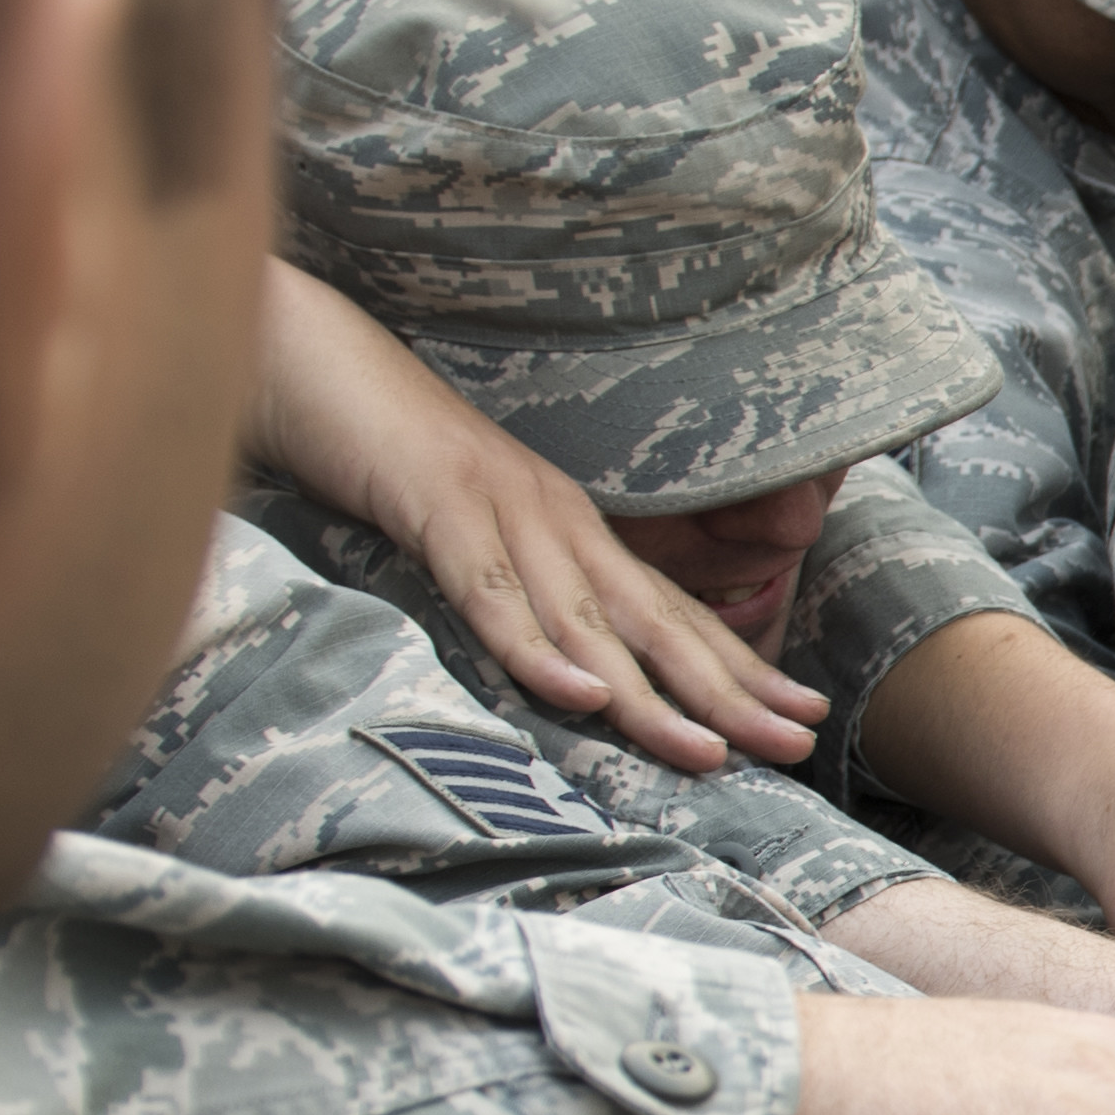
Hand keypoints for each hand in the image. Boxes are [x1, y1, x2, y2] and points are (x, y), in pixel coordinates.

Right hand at [246, 261, 818, 768]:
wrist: (310, 363)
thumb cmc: (388, 458)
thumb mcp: (470, 533)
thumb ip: (519, 590)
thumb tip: (569, 665)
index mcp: (570, 529)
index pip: (668, 611)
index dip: (736, 667)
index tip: (804, 719)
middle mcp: (555, 519)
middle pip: (655, 620)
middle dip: (730, 689)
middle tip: (797, 744)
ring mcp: (501, 509)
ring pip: (587, 617)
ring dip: (648, 693)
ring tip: (708, 752)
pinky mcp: (434, 506)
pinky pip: (489, 590)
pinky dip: (534, 646)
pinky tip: (576, 694)